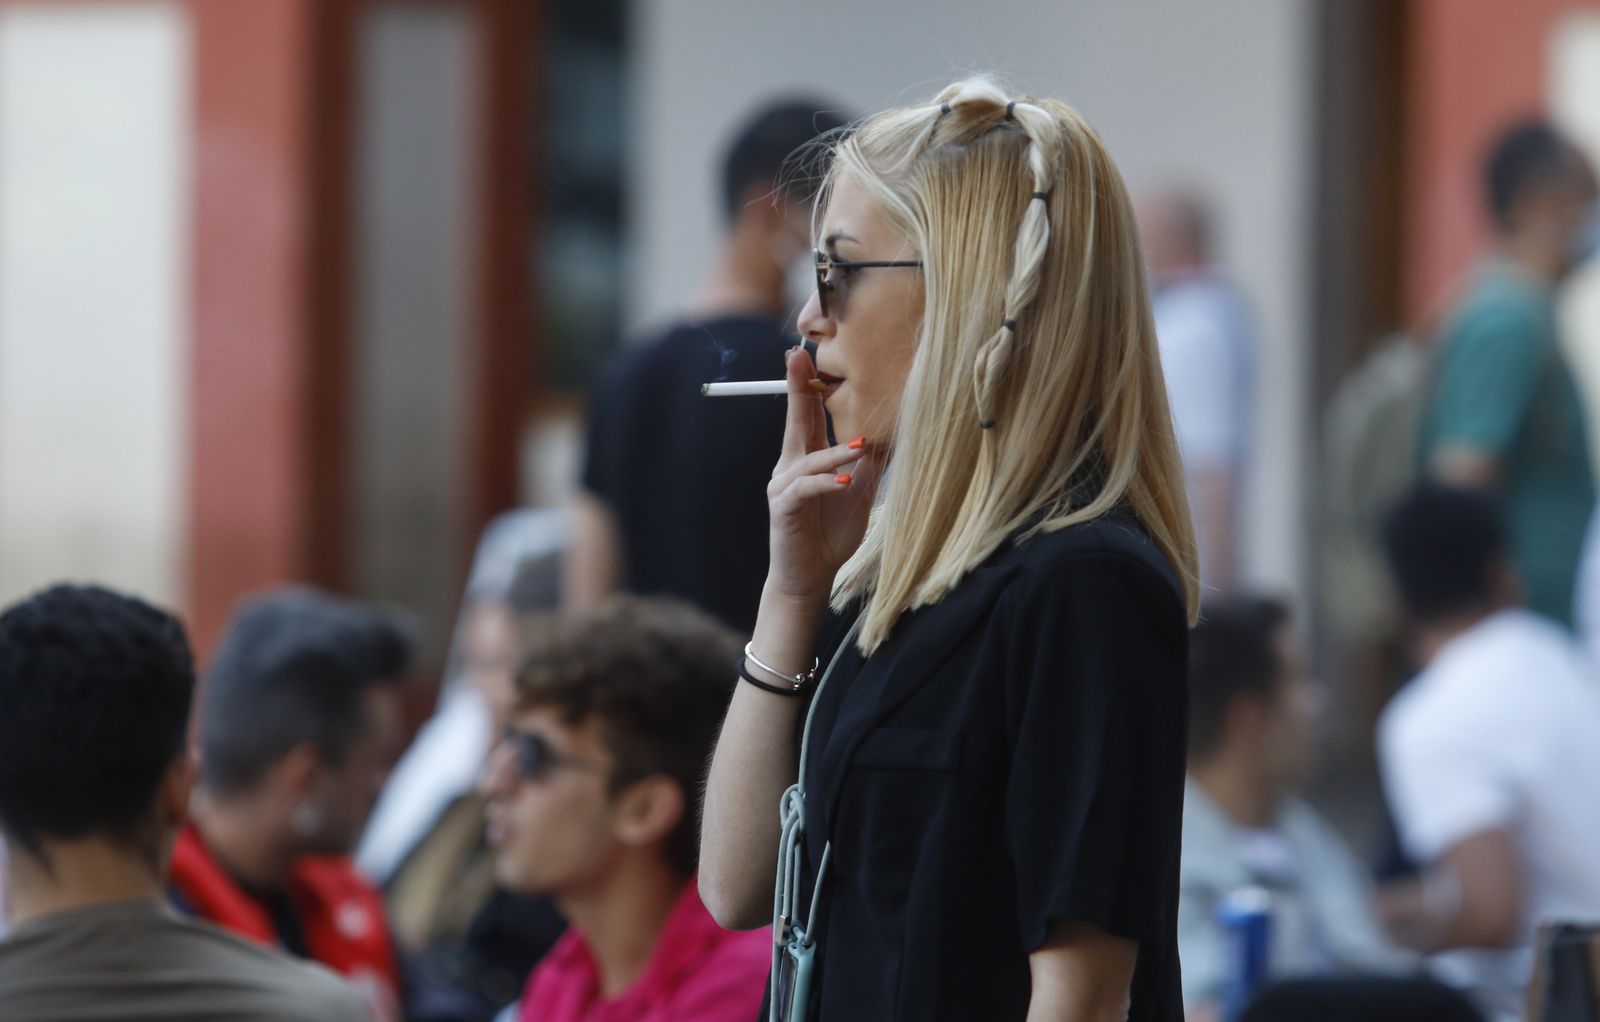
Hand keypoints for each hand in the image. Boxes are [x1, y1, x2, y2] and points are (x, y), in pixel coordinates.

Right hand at [765, 347, 885, 603]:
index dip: (806, 386)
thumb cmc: (830, 534)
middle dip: (796, 388)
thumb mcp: (857, 492)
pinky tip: (843, 481)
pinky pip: (805, 489)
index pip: (805, 415)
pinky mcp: (783, 509)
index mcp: (805, 458)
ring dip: (835, 451)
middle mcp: (789, 467)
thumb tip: (887, 434)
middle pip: (794, 421)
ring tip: (861, 446)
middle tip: (797, 357)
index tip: (807, 356)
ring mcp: (783, 487)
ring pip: (807, 458)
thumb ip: (867, 464)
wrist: (809, 576)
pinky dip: (825, 482)